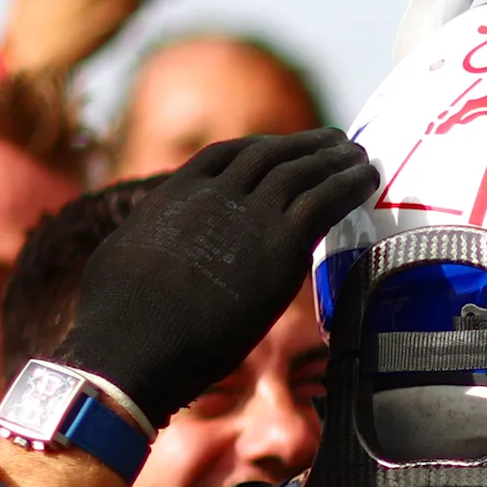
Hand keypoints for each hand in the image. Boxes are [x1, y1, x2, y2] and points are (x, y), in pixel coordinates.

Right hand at [52, 129, 375, 426]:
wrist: (134, 342)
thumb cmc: (117, 321)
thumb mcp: (122, 263)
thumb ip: (145, 246)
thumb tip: (140, 255)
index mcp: (174, 196)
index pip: (225, 156)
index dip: (260, 149)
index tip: (282, 148)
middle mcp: (214, 194)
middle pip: (269, 156)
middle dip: (304, 147)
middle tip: (334, 143)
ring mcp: (249, 215)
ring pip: (303, 171)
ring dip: (335, 161)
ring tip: (359, 156)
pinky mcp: (279, 242)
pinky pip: (325, 201)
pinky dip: (350, 185)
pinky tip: (369, 180)